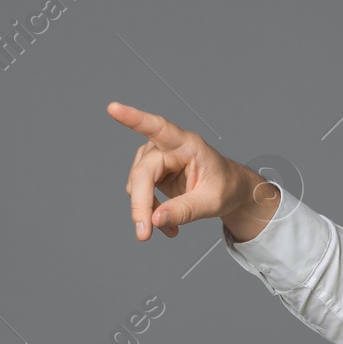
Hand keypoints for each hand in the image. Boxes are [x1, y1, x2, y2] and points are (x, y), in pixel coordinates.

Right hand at [105, 101, 279, 240]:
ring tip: (171, 230)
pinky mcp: (150, 171)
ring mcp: (156, 158)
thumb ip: (185, 210)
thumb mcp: (212, 202)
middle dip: (140, 205)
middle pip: (142, 172)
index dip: (134, 118)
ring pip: (136, 185)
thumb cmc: (225, 187)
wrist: (229, 189)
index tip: (113, 109)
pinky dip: (150, 213)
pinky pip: (140, 194)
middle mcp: (168, 146)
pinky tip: (166, 226)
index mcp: (188, 144)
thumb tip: (155, 219)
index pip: (159, 128)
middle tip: (144, 234)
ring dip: (147, 211)